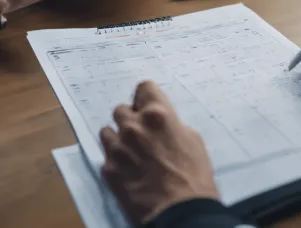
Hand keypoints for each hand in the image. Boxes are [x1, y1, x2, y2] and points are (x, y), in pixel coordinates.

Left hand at [99, 80, 218, 223]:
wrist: (180, 212)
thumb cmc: (194, 176)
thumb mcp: (193, 141)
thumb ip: (172, 125)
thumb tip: (162, 125)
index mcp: (157, 115)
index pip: (143, 87)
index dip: (146, 97)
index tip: (148, 105)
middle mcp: (133, 126)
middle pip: (121, 109)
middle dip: (130, 118)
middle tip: (140, 132)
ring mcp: (118, 147)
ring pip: (107, 130)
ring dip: (118, 137)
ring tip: (130, 152)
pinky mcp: (108, 169)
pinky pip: (106, 156)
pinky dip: (115, 160)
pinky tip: (128, 170)